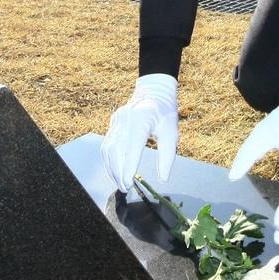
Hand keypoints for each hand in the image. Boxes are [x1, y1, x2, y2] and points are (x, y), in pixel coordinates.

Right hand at [101, 74, 178, 192]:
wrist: (154, 91)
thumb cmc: (164, 113)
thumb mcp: (172, 133)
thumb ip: (167, 156)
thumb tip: (163, 178)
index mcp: (142, 120)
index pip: (132, 148)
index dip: (129, 167)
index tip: (129, 183)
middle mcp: (125, 119)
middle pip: (116, 150)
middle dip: (118, 172)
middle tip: (125, 188)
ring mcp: (117, 120)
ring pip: (108, 149)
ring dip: (111, 168)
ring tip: (119, 183)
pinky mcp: (113, 123)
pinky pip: (107, 144)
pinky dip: (109, 160)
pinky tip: (114, 171)